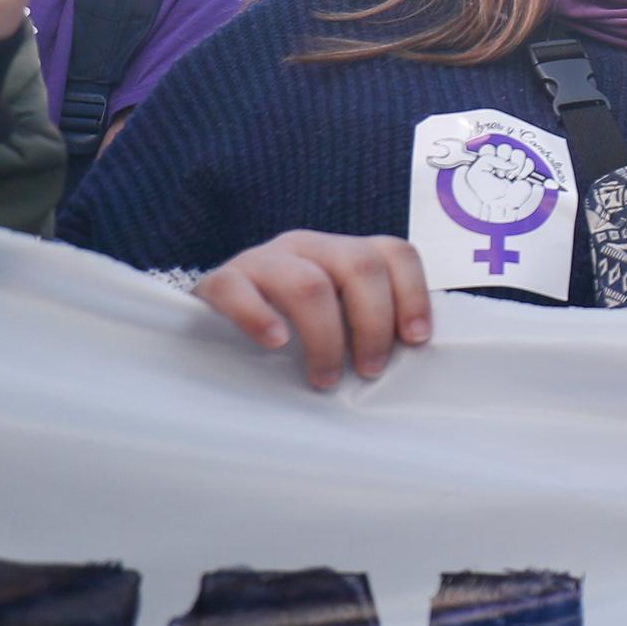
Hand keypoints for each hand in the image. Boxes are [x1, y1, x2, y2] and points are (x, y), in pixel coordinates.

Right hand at [196, 231, 430, 389]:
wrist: (210, 321)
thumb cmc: (290, 329)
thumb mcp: (337, 319)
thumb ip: (369, 326)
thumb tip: (412, 361)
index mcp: (344, 252)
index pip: (394, 253)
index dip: (413, 294)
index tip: (416, 340)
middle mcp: (310, 246)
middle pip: (359, 265)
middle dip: (373, 323)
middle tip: (369, 370)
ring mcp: (264, 259)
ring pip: (308, 283)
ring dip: (326, 336)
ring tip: (325, 378)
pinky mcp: (220, 280)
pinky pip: (238, 290)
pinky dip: (259, 317)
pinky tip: (274, 344)